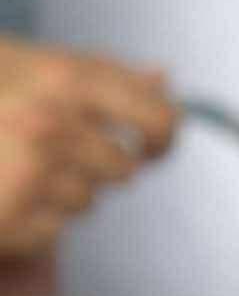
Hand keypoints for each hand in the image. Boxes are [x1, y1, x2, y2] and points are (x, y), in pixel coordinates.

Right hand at [0, 43, 177, 254]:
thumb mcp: (32, 66)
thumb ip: (100, 73)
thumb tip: (166, 77)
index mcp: (65, 78)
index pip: (158, 116)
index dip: (165, 136)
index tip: (154, 146)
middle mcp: (53, 123)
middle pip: (124, 169)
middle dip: (100, 167)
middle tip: (57, 153)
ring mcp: (32, 173)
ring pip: (89, 200)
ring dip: (62, 192)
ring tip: (18, 167)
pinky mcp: (14, 217)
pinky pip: (57, 230)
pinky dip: (35, 219)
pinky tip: (4, 192)